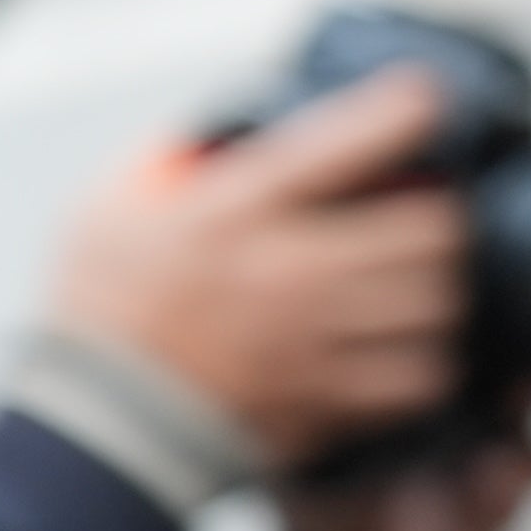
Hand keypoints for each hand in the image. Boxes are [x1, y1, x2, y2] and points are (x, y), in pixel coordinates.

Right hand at [43, 69, 473, 470]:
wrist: (95, 429)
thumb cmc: (96, 318)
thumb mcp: (107, 212)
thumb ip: (166, 163)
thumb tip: (217, 133)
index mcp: (237, 210)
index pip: (346, 140)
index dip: (403, 112)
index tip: (425, 100)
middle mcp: (290, 269)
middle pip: (429, 228)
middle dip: (435, 218)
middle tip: (421, 219)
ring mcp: (317, 338)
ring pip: (435, 300)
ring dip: (432, 290)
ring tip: (412, 288)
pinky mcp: (329, 399)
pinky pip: (419, 375)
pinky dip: (420, 363)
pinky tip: (399, 352)